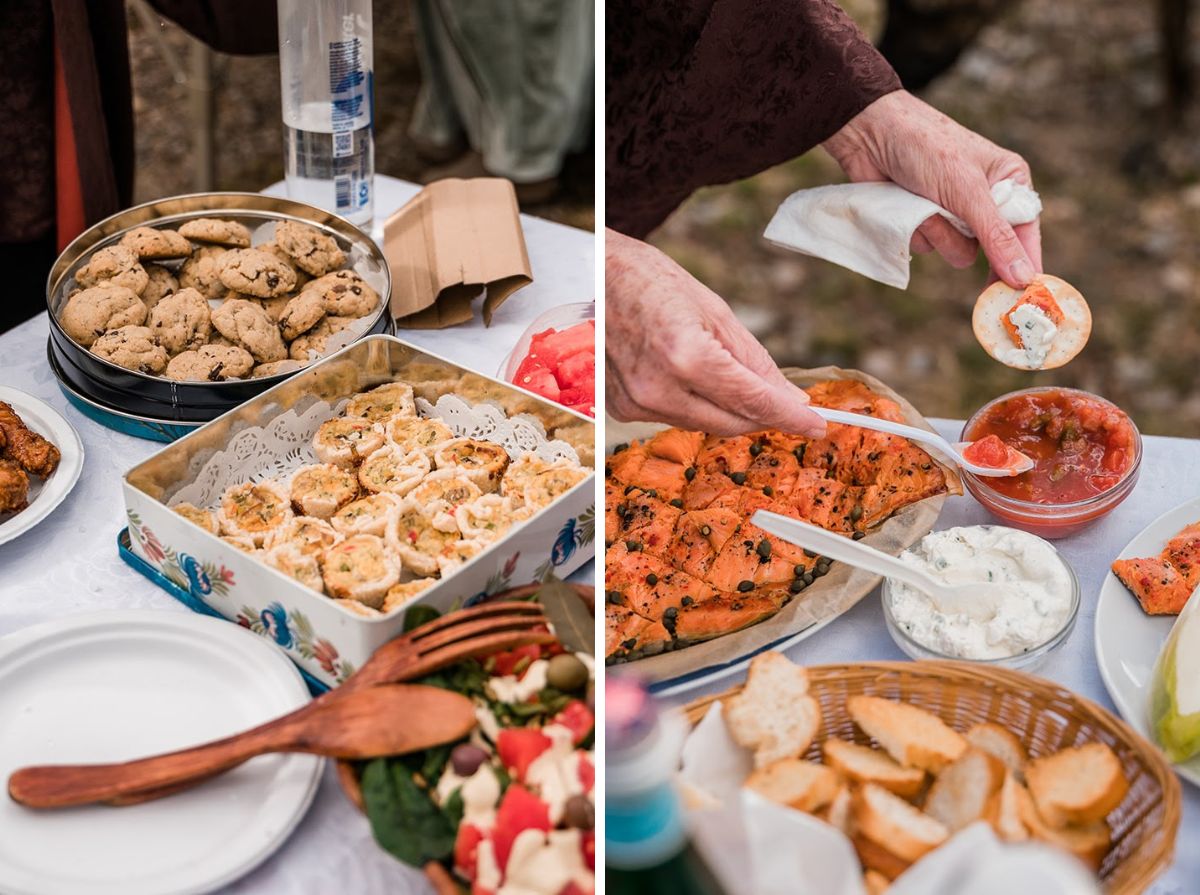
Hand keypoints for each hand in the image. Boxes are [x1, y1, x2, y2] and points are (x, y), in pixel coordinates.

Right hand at [606, 230, 825, 436]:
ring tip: (718, 368)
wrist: (592, 276)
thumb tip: (790, 397)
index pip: (752, 401)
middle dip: (763, 416)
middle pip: (732, 424)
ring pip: (704, 424)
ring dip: (726, 408)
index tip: (818, 425)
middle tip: (786, 404)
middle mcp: (659, 389)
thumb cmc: (651, 280)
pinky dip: (693, 403)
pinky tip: (683, 373)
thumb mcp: (715, 311)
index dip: (791, 417)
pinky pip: (675, 418)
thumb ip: (754, 362)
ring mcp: (636, 404)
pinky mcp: (622, 409)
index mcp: (686, 357)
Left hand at [823, 90, 1041, 287]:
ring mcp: (952, 212)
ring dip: (939, 235)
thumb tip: (1023, 276)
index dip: (1026, 262)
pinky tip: (906, 205)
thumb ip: (995, 236)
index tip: (1025, 295)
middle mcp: (984, 199)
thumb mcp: (967, 191)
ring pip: (957, 252)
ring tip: (925, 205)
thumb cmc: (925, 147)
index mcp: (1008, 181)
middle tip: (980, 281)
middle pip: (991, 250)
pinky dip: (917, 230)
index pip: (1025, 231)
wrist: (869, 136)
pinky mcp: (924, 221)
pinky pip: (928, 246)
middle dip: (973, 247)